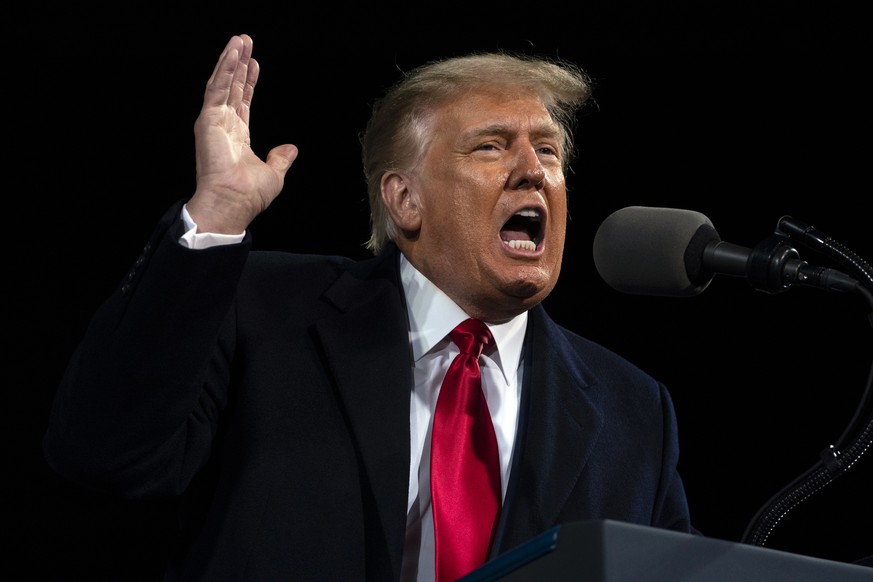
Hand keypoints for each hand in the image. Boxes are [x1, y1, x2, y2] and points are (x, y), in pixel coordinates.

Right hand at [186, 34, 298, 233]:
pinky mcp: (208, 119)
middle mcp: (224, 126)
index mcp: (237, 136)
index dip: (249, 82)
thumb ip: (280, 159)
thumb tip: (291, 149)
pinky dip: (225, 69)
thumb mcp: (274, 173)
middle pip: (232, 87)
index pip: (243, 102)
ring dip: (231, 60)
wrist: (234, 203)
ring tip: (240, 40)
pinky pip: (217, 89)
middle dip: (239, 64)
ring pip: (222, 83)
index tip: (255, 64)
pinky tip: (233, 53)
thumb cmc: (248, 194)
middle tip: (245, 41)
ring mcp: (214, 121)